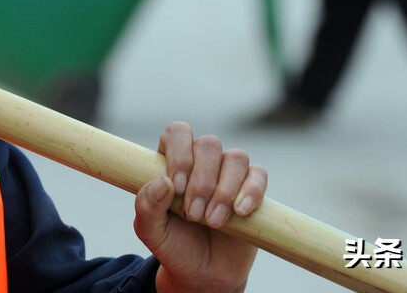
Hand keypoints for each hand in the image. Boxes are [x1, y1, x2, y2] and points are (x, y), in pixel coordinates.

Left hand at [134, 122, 266, 292]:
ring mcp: (229, 172)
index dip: (179, 154)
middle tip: (193, 215)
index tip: (177, 188)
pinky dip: (251, 191)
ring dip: (224, 190)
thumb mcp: (150, 231)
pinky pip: (259, 174)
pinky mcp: (253, 188)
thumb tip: (164, 182)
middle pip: (209, 144)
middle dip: (202, 182)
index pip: (178, 133)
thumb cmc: (173, 244)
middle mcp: (202, 160)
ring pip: (236, 157)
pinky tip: (240, 212)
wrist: (203, 273)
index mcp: (173, 160)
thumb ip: (147, 206)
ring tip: (213, 222)